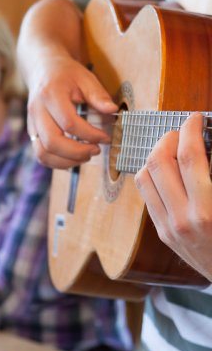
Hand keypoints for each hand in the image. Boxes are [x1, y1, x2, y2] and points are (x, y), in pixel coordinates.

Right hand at [26, 54, 116, 167]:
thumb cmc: (66, 74)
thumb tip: (112, 111)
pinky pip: (40, 155)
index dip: (90, 134)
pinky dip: (57, 162)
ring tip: (85, 156)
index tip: (106, 137)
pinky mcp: (32, 132)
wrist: (42, 70)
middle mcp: (37, 111)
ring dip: (66, 161)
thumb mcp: (85, 78)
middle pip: (52, 142)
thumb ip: (98, 95)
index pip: (69, 123)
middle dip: (77, 152)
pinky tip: (73, 158)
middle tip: (96, 150)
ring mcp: (31, 123)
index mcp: (50, 95)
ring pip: (43, 153)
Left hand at [135, 113, 211, 281]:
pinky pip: (145, 193)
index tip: (195, 119)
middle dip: (168, 137)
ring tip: (170, 147)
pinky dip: (150, 173)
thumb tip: (207, 144)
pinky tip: (164, 168)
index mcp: (207, 210)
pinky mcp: (162, 231)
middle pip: (160, 162)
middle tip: (180, 131)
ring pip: (145, 175)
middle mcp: (182, 218)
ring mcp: (168, 226)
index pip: (190, 157)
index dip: (190, 130)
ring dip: (155, 154)